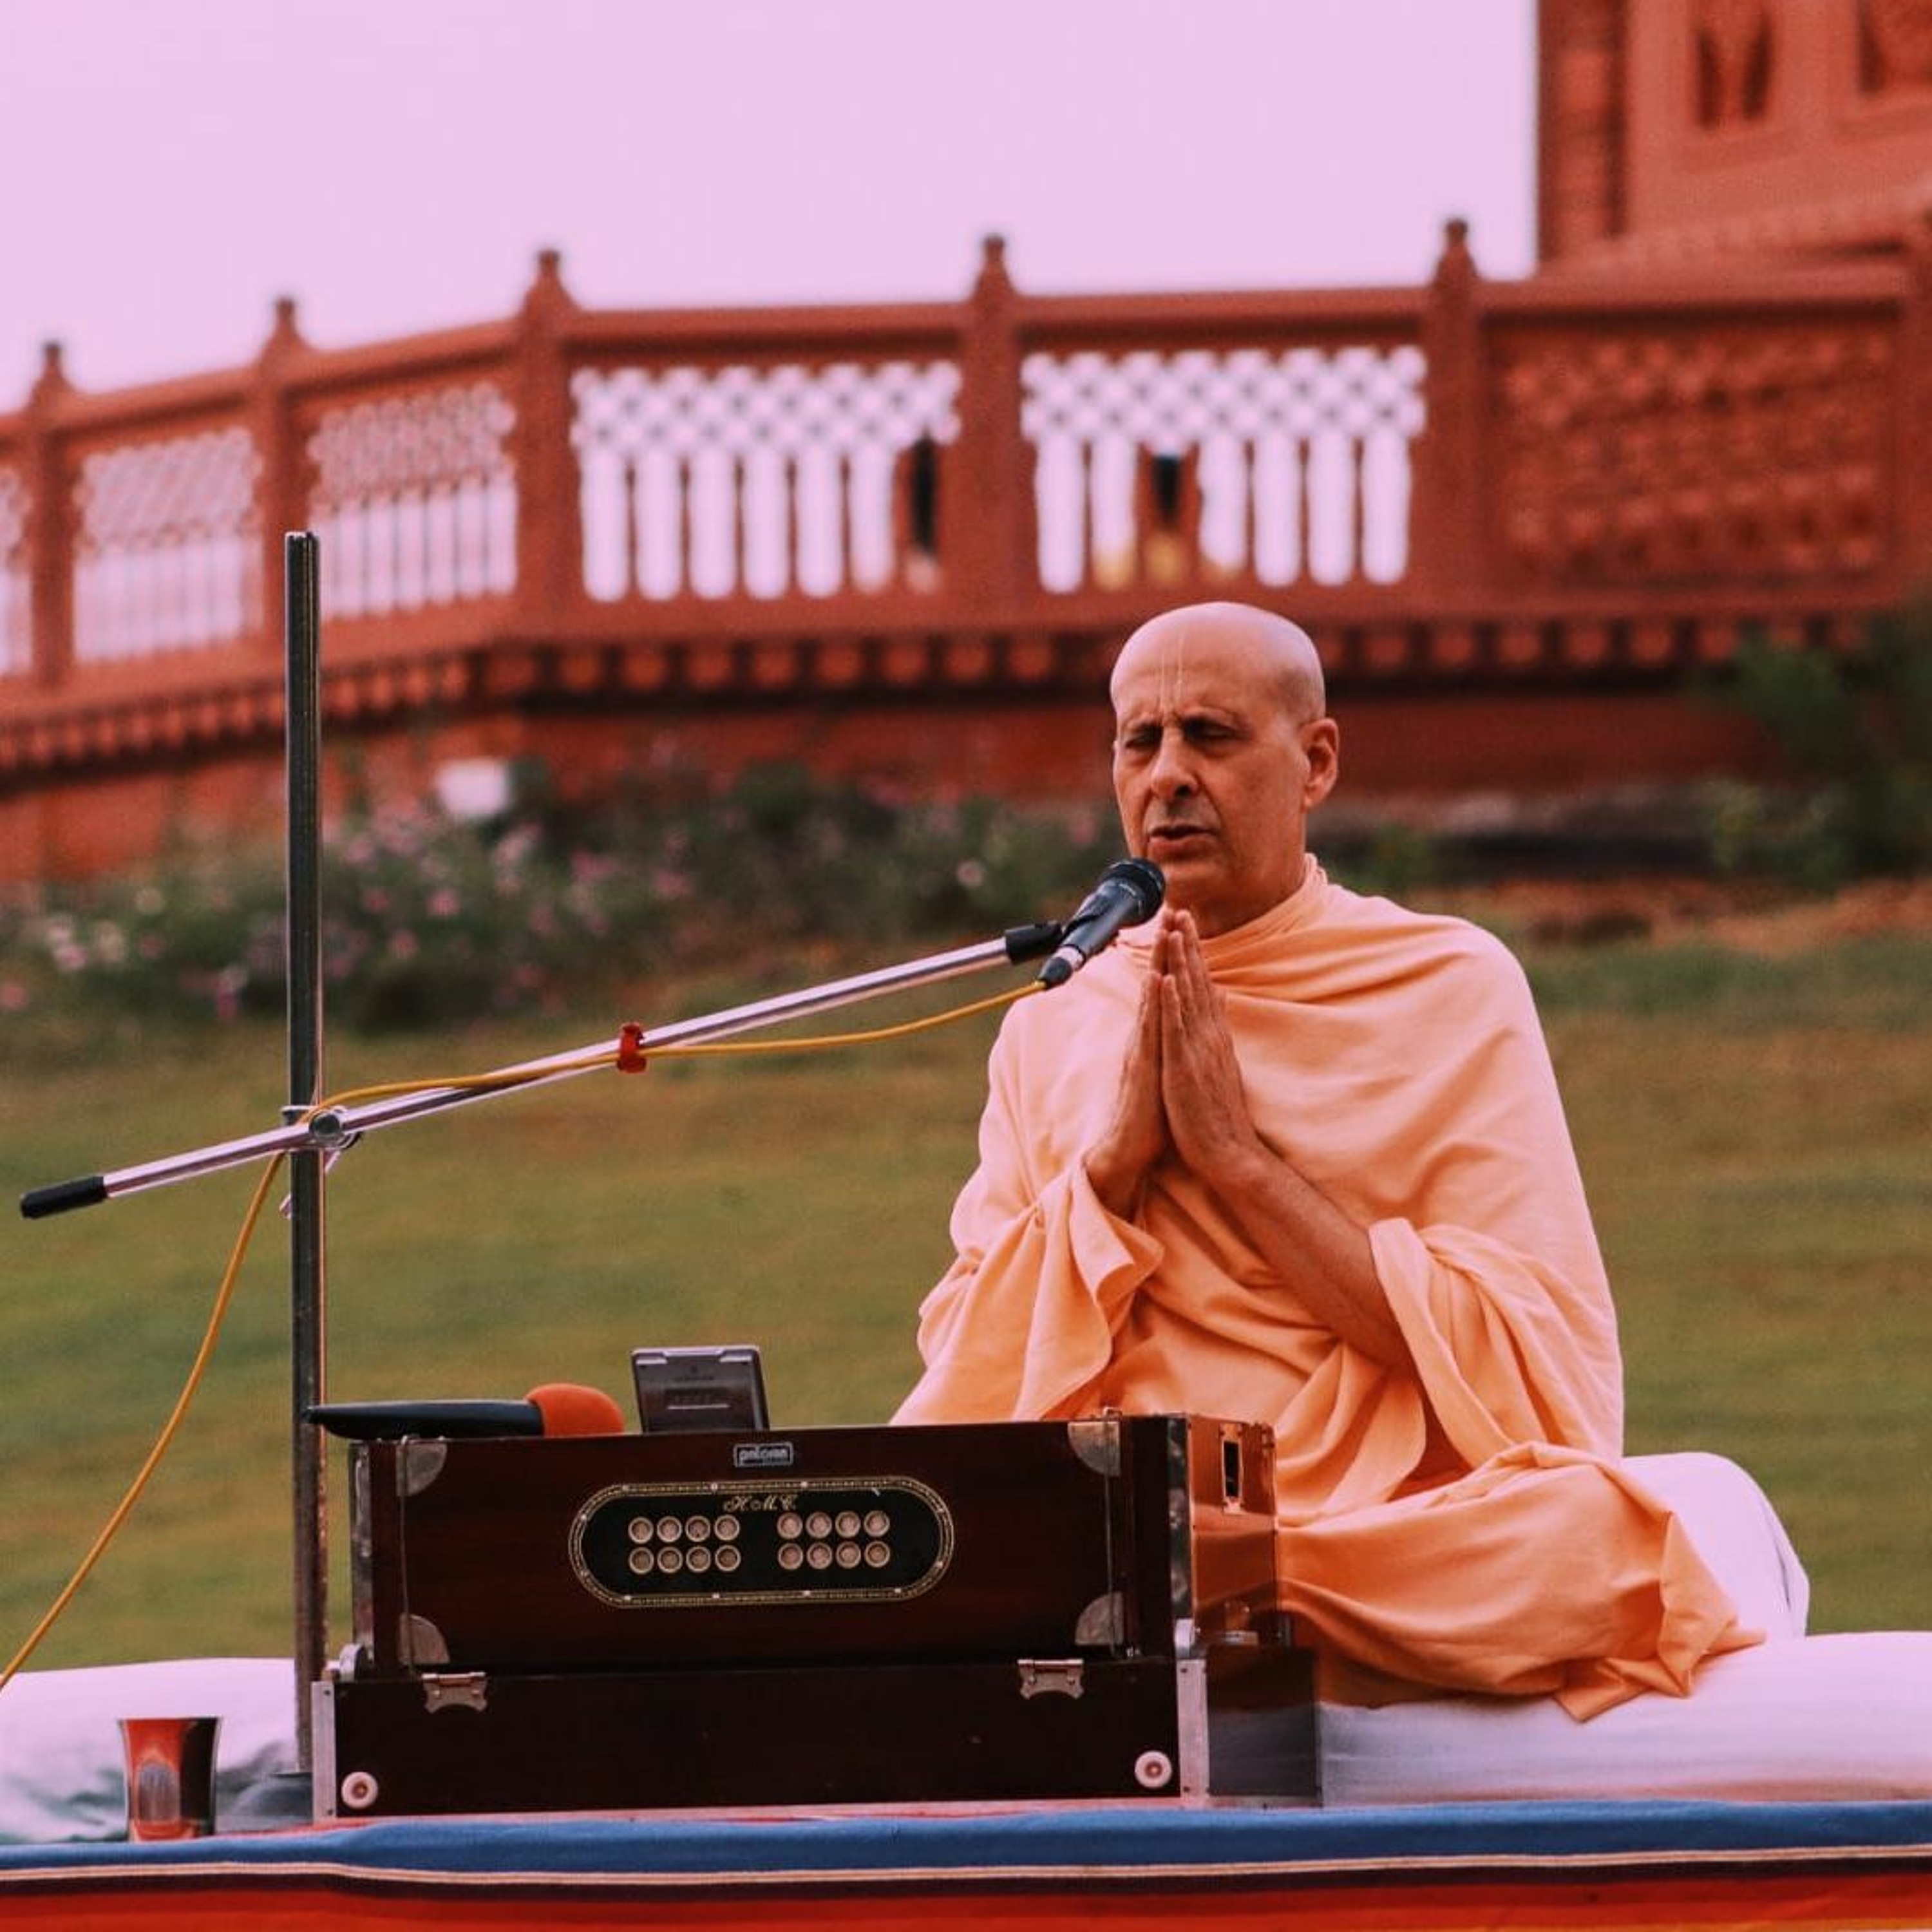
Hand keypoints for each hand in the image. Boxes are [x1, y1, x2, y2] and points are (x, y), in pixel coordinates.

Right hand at [1082, 924, 1168, 1215]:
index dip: (1173, 956)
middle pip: (1155, 983)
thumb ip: (1172, 1045)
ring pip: (1151, 998)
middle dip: (1165, 947)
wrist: (1126, 1152)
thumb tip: (1185, 1022)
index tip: (1183, 924)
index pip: (1164, 988)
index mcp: (1153, 1039)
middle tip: (1174, 910)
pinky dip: (1155, 1004)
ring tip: (1166, 932)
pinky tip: (1159, 981)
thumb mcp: (1167, 1072)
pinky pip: (1150, 1030)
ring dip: (1159, 963)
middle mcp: (1144, 1038)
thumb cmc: (1149, 1116)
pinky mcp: (1142, 1067)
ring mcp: (1141, 1050)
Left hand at [1157, 910, 1265, 1182]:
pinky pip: (1176, 1029)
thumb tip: (1221, 998)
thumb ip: (1217, 1029)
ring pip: (1186, 997)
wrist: (1229, 1152)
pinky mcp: (1184, 1066)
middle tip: (1180, 908)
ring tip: (1173, 929)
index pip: (1202, 985)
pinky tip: (1164, 978)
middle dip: (1187, 944)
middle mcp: (1207, 1035)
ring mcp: (1197, 1049)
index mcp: (1212, 1035)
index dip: (1194, 952)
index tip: (1186, 922)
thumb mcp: (1219, 1063)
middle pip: (1196, 981)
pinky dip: (1170, 1002)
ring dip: (1180, 961)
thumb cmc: (1218, 1112)